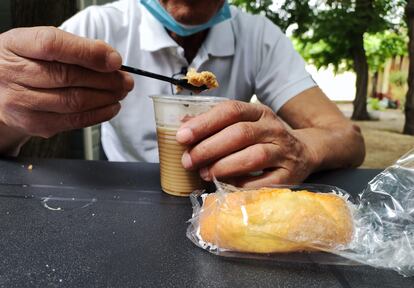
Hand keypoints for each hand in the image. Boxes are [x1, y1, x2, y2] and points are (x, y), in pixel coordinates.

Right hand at [0, 27, 133, 138]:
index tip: (114, 60)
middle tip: (125, 79)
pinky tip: (110, 107)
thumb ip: (73, 47)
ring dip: (106, 98)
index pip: (53, 45)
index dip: (88, 53)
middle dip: (106, 79)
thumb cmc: (24, 63)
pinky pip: (73, 121)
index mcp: (15, 45)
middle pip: (68, 76)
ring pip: (74, 101)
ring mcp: (21, 102)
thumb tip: (109, 58)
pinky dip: (98, 114)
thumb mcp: (38, 44)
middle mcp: (12, 74)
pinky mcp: (34, 124)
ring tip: (120, 92)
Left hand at [176, 100, 317, 187]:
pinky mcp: (290, 175)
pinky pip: (265, 182)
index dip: (205, 123)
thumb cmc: (263, 139)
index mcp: (259, 112)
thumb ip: (215, 124)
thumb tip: (182, 124)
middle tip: (188, 161)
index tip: (182, 136)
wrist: (305, 152)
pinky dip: (243, 185)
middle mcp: (273, 128)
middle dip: (209, 148)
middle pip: (240, 133)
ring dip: (224, 166)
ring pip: (254, 156)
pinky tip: (227, 186)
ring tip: (204, 173)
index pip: (231, 110)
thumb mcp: (244, 124)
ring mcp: (284, 151)